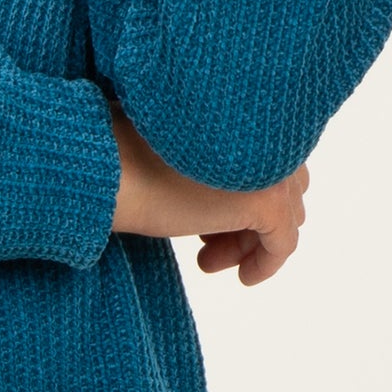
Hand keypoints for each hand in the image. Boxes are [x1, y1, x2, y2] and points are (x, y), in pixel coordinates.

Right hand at [110, 103, 307, 286]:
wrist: (107, 169)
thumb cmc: (125, 159)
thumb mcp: (179, 153)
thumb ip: (213, 160)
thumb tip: (231, 194)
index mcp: (244, 114)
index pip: (270, 159)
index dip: (242, 195)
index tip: (206, 225)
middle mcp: (267, 136)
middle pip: (283, 187)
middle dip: (247, 221)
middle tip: (206, 245)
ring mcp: (271, 167)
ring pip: (284, 216)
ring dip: (248, 242)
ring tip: (207, 260)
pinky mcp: (267, 201)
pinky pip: (283, 243)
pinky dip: (266, 264)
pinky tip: (243, 278)